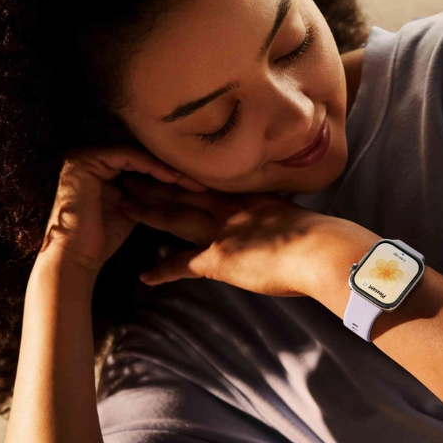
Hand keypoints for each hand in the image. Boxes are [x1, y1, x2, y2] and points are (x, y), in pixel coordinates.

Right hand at [37, 146, 206, 274]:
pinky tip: (173, 178)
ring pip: (136, 155)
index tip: (198, 188)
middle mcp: (92, 160)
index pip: (141, 166)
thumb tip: (176, 194)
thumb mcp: (131, 213)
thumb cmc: (101, 242)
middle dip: (172, 170)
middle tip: (201, 181)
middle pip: (140, 158)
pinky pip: (126, 156)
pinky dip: (151, 166)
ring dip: (166, 168)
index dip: (169, 176)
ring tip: (193, 181)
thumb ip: (146, 198)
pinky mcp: (85, 160)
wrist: (77, 256)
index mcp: (101, 171)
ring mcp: (86, 157)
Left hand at [116, 177, 357, 297]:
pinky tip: (145, 276)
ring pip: (175, 217)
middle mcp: (229, 208)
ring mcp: (220, 231)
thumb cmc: (318, 239)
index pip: (209, 183)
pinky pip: (182, 264)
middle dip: (155, 182)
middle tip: (130, 173)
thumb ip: (280, 217)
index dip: (186, 174)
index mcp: (249, 198)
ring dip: (148, 211)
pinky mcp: (218, 258)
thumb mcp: (295, 217)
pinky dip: (163, 271)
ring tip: (124, 205)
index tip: (169, 166)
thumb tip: (283, 224)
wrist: (318, 249)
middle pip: (184, 191)